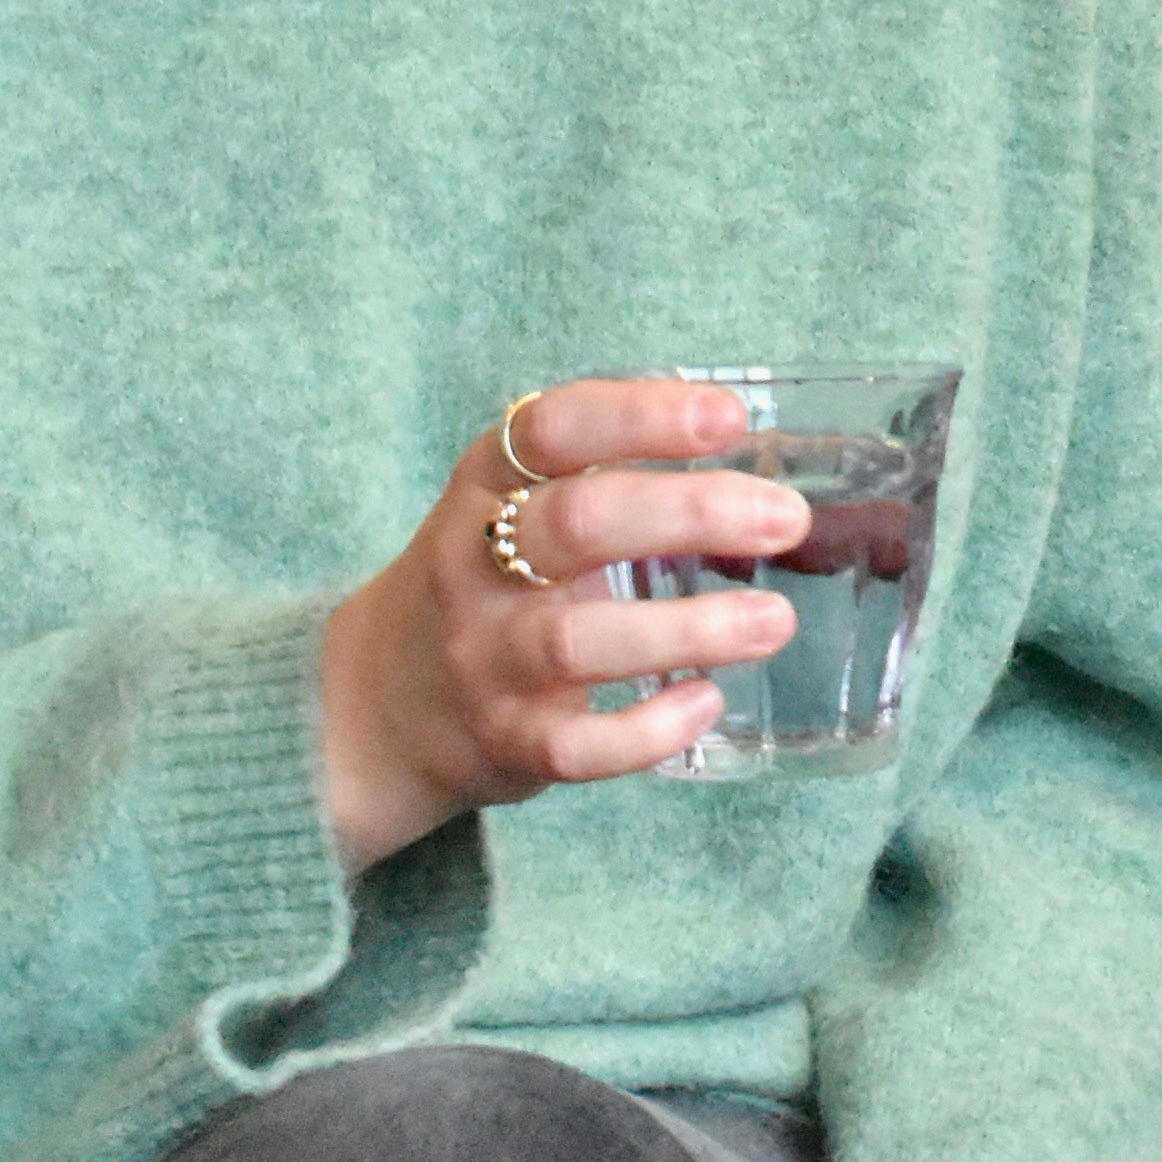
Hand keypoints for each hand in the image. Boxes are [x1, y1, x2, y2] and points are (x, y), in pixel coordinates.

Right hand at [317, 380, 809, 870]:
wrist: (376, 705)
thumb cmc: (485, 583)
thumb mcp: (512, 507)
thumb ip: (603, 474)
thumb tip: (754, 446)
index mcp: (484, 487)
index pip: (553, 429)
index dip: (641, 416)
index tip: (730, 417)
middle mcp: (475, 565)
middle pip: (577, 524)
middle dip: (690, 513)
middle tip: (786, 517)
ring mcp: (486, 659)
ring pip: (579, 640)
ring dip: (688, 628)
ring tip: (775, 620)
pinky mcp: (504, 742)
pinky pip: (577, 746)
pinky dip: (648, 730)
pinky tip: (707, 703)